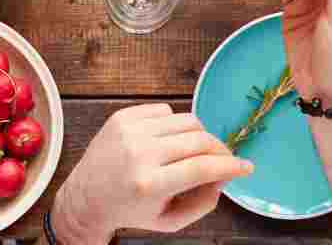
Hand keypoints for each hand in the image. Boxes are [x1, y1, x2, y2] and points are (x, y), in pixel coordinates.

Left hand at [51, 104, 251, 243]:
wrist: (86, 197)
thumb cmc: (131, 211)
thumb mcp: (170, 221)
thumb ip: (204, 202)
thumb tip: (225, 175)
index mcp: (150, 184)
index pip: (203, 167)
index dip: (231, 166)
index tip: (246, 167)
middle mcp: (139, 153)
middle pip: (199, 140)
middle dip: (221, 150)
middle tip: (225, 160)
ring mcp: (129, 131)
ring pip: (186, 120)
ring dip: (200, 136)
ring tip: (194, 151)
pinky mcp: (122, 116)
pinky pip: (165, 111)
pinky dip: (174, 125)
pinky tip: (166, 141)